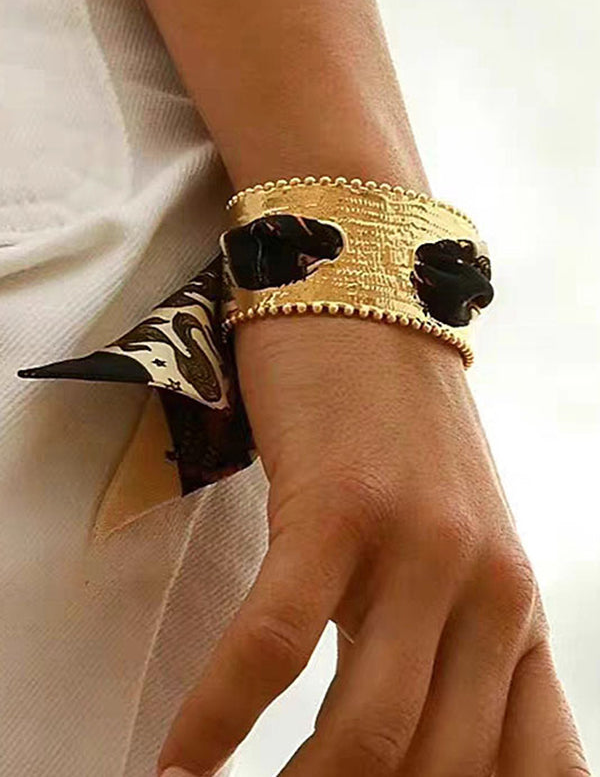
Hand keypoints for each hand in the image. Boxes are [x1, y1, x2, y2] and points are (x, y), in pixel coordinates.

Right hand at [157, 314, 589, 775]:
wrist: (372, 304)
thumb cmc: (403, 439)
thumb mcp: (457, 555)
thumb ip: (463, 653)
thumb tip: (434, 758)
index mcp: (519, 616)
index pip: (536, 774)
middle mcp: (490, 591)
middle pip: (441, 772)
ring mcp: (419, 547)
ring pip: (369, 734)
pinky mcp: (341, 508)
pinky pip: (277, 645)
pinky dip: (219, 718)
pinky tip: (178, 764)